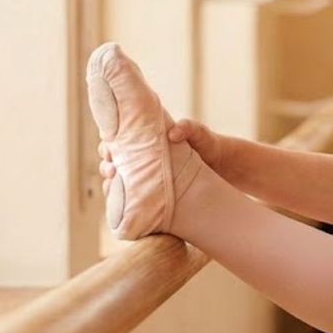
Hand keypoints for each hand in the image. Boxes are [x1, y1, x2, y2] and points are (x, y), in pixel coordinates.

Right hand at [97, 118, 229, 192]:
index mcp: (147, 141)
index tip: (108, 148)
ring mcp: (147, 178)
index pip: (119, 140)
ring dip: (111, 185)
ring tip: (114, 185)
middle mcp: (142, 160)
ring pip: (119, 183)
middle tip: (111, 168)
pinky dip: (123, 202)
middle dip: (107, 165)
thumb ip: (189, 128)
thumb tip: (173, 133)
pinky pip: (132, 200)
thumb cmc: (209, 146)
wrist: (225, 169)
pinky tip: (121, 205)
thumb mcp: (201, 135)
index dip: (108, 143)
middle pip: (114, 162)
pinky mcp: (153, 195)